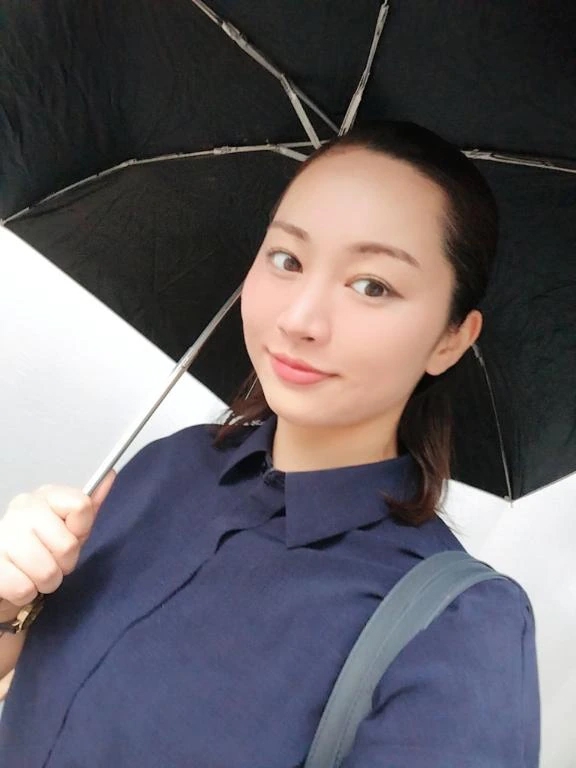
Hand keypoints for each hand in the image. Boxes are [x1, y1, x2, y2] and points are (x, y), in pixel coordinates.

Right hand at [0, 472, 115, 612]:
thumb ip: (88, 508)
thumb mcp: (70, 529)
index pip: (81, 506)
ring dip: (46, 582)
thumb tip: (110, 475)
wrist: (4, 573)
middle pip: (67, 545)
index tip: (69, 536)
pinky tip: (19, 580)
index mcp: (46, 495)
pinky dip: (26, 593)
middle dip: (64, 564)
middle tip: (51, 561)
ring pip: (47, 571)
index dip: (80, 531)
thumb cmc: (41, 550)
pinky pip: (23, 588)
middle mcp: (23, 507)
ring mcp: (4, 534)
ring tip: (35, 573)